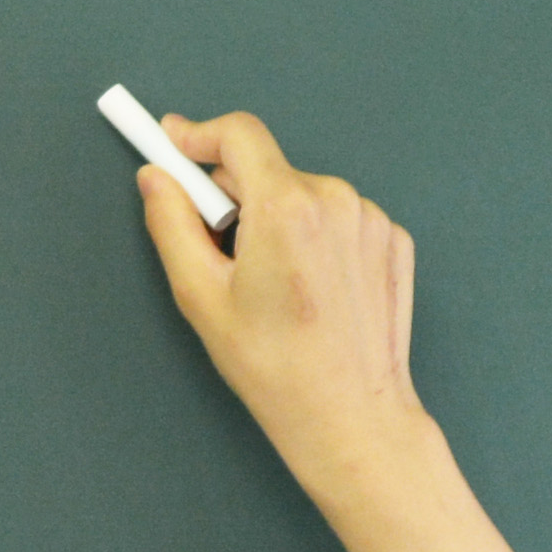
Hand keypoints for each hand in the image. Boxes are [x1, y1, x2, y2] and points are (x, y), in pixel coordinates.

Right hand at [136, 106, 428, 489]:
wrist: (350, 416)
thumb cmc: (277, 368)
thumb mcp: (201, 296)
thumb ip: (172, 224)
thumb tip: (157, 179)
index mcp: (287, 207)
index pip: (237, 134)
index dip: (197, 135)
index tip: (174, 142)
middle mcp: (337, 200)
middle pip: (268, 170)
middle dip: (235, 196)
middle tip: (220, 249)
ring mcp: (372, 220)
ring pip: (304, 195)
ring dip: (278, 219)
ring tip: (275, 283)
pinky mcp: (394, 241)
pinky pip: (339, 219)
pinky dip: (316, 238)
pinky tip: (311, 289)